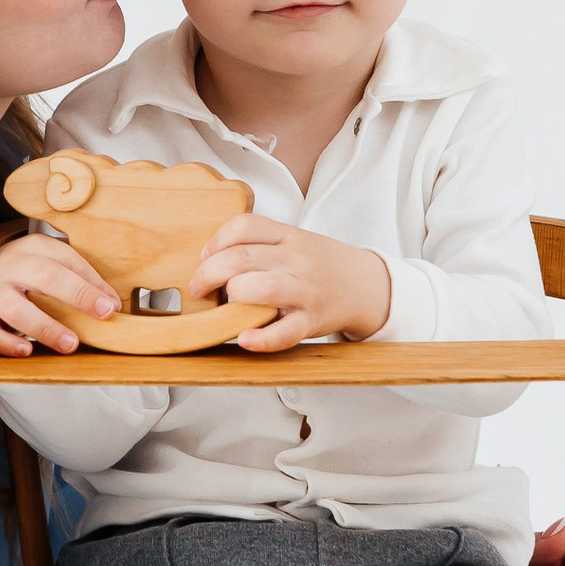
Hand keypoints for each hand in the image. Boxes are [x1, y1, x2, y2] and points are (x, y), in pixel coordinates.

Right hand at [0, 234, 118, 356]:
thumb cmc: (30, 271)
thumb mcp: (54, 263)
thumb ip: (83, 278)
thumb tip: (112, 304)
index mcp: (32, 247)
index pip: (65, 259)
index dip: (91, 282)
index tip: (111, 305)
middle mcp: (10, 265)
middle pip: (43, 275)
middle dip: (76, 294)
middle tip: (103, 314)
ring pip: (14, 308)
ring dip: (45, 327)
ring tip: (70, 343)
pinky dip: (5, 344)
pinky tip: (26, 351)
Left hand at [184, 213, 391, 351]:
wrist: (365, 285)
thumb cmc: (319, 264)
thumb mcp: (294, 241)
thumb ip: (259, 243)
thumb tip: (209, 257)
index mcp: (289, 236)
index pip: (245, 226)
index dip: (215, 241)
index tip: (204, 256)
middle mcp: (297, 259)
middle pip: (242, 258)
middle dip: (209, 273)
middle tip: (199, 287)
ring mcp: (306, 291)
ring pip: (262, 288)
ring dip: (233, 296)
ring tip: (223, 306)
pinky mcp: (312, 321)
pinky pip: (285, 332)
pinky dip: (261, 339)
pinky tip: (244, 339)